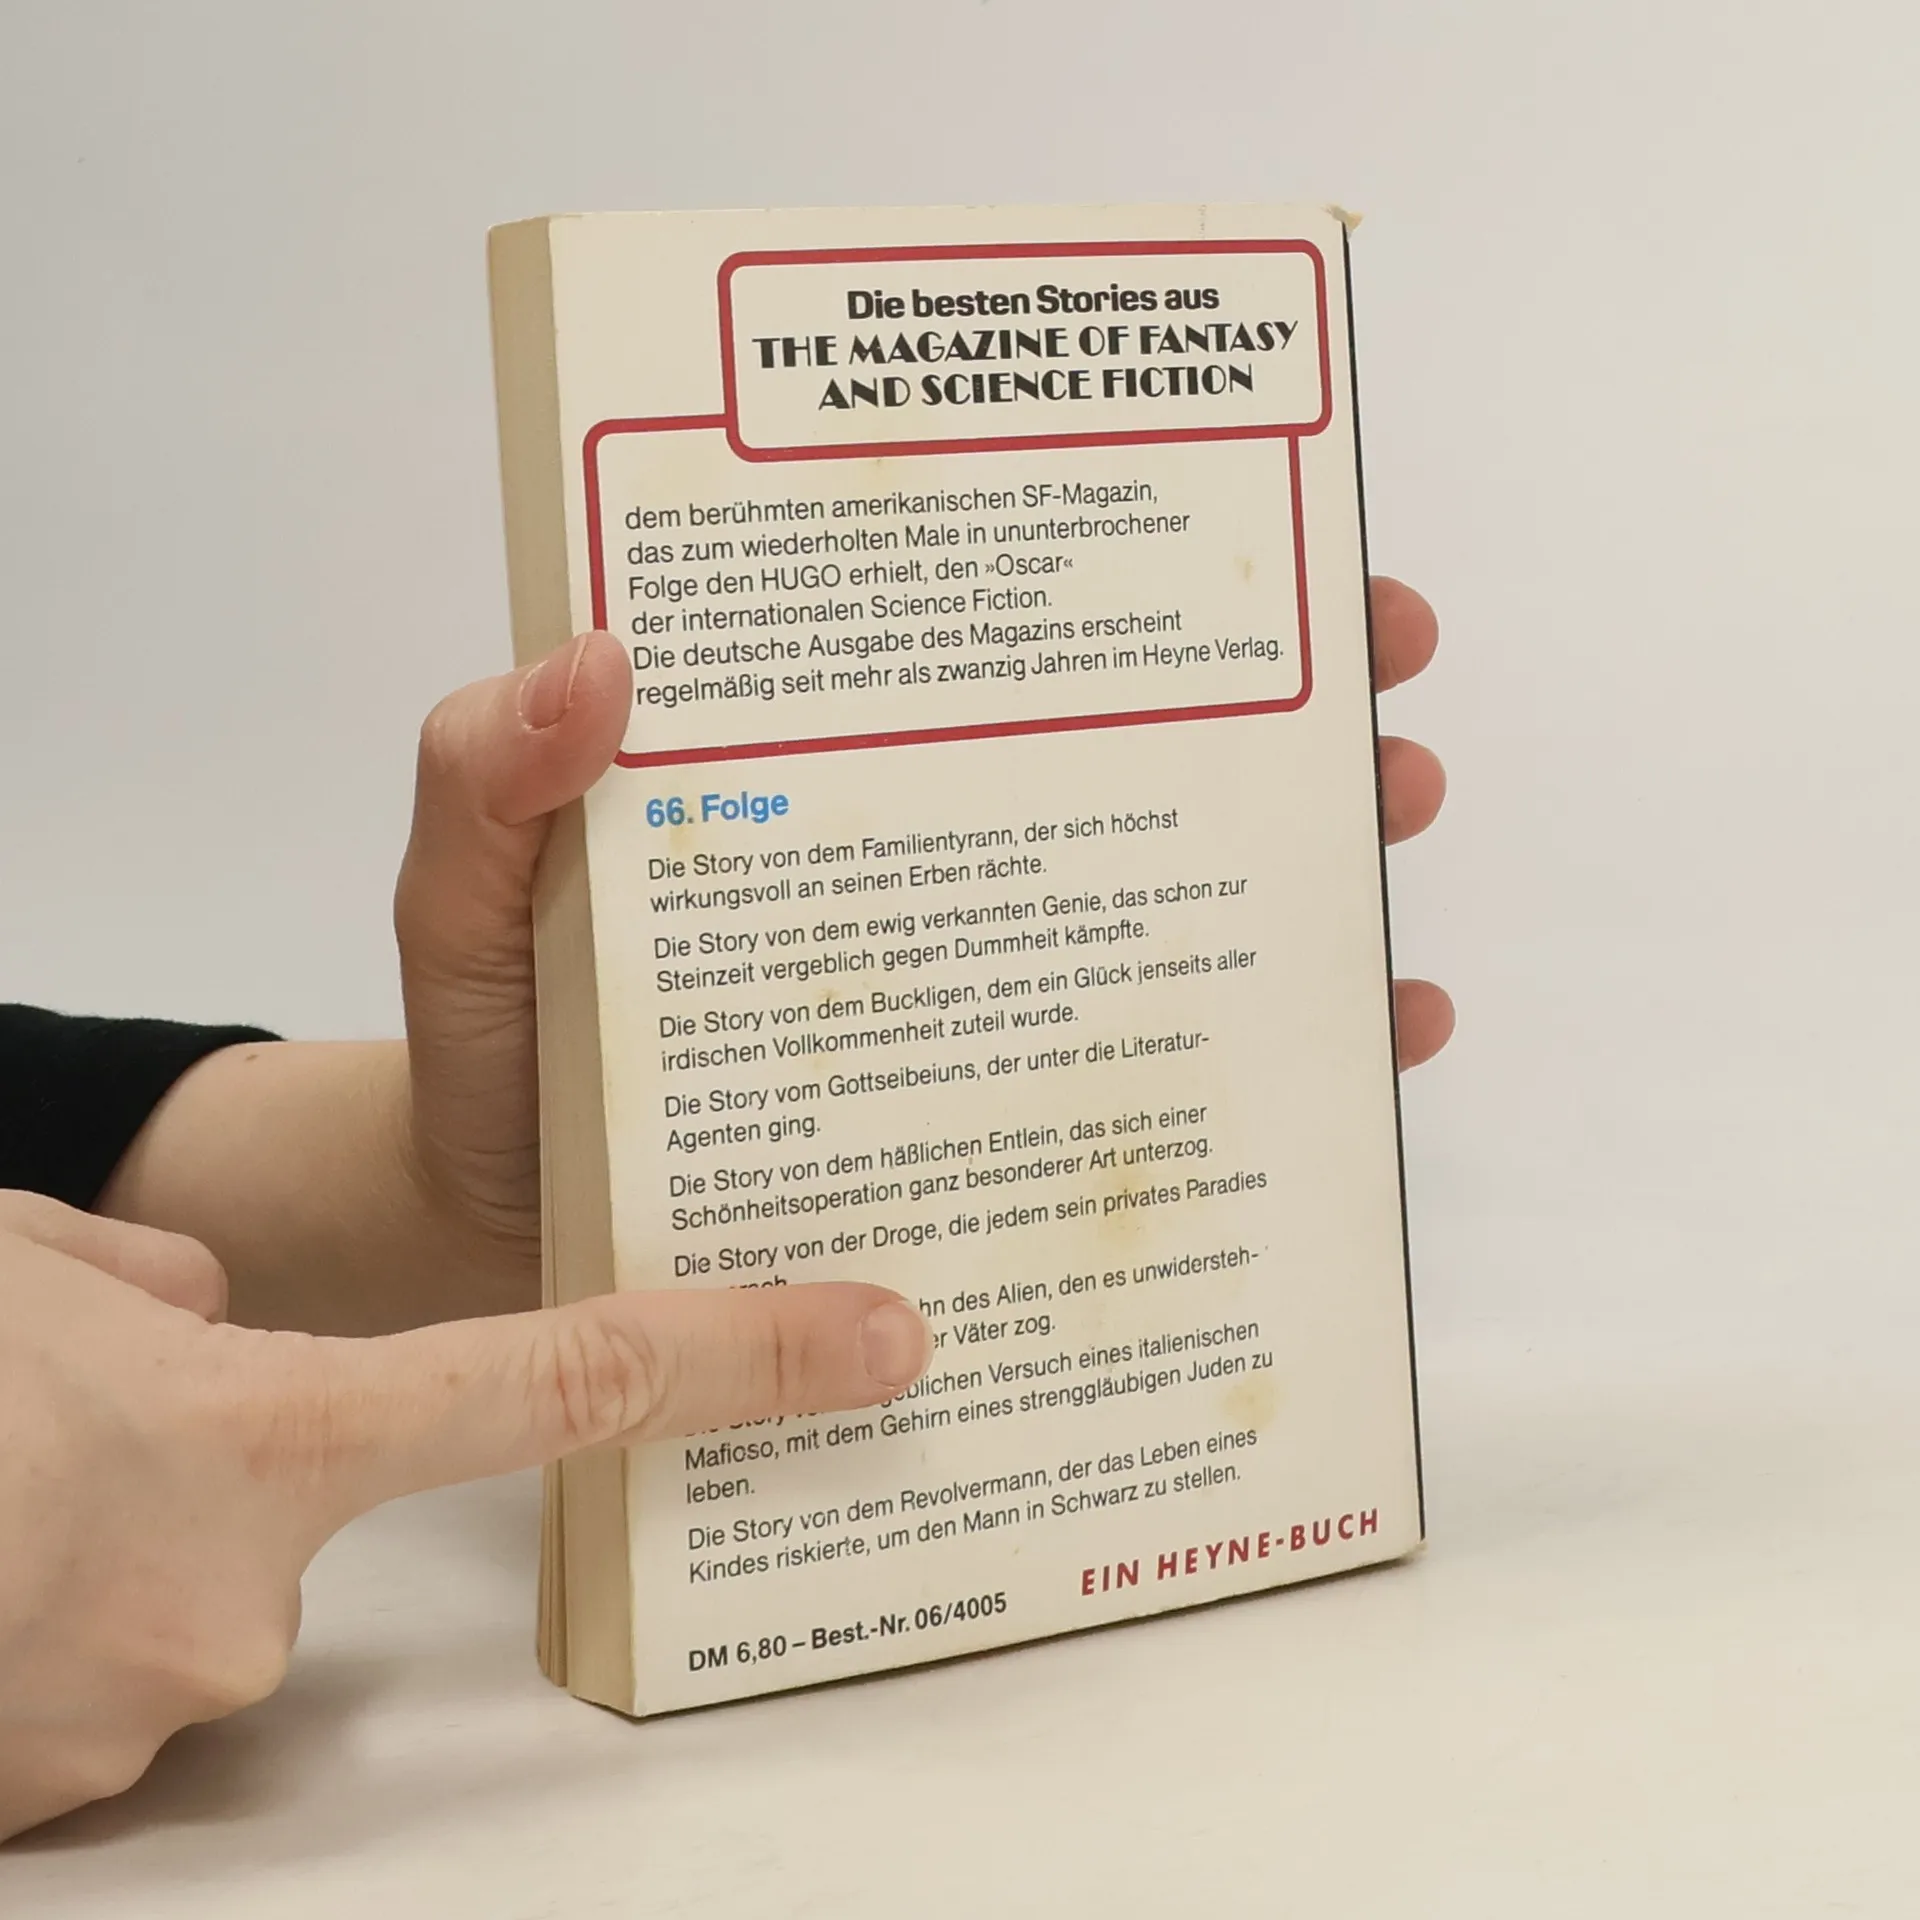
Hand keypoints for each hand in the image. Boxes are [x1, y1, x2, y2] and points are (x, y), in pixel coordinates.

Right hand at [0, 1190, 927, 1838]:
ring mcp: (126, 1720)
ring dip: (87, 1530)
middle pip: (289, 1502)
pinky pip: (83, 1673)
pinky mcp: (44, 1804)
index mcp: (249, 1436)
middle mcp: (224, 1604)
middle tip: (38, 1418)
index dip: (741, 1356)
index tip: (880, 1341)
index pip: (565, 1381)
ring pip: (171, 1591)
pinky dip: (33, 1608)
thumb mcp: (12, 1265)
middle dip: (202, 1453)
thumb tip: (192, 1292)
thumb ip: (135, 1268)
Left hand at [98, 578, 1448, 1330]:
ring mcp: (979, 1001)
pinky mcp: (1000, 1133)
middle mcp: (928, 875)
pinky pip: (1164, 1084)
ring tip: (1396, 822)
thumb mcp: (465, 901)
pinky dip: (1286, 1057)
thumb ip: (488, 787)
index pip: (984, 652)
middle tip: (1384, 680)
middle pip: (1130, 762)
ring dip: (1316, 858)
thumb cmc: (495, 1054)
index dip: (1118, 576)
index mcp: (821, 786)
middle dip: (1279, 706)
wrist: (510, 1247)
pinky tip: (1376, 1039)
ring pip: (1180, 907)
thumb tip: (600, 658)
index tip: (1266, 515)